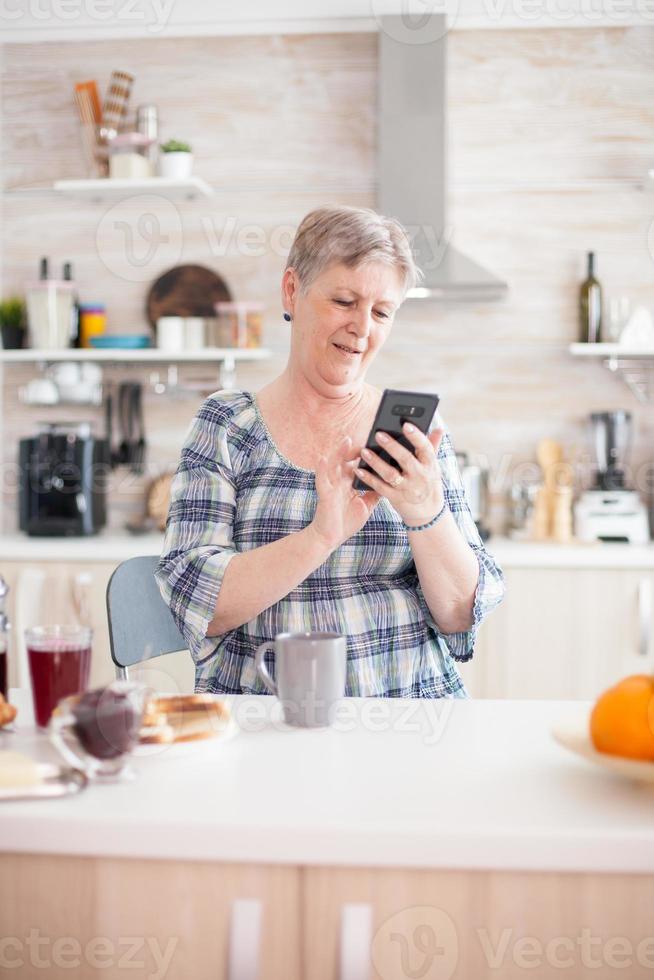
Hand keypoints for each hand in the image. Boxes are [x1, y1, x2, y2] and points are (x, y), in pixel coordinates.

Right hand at [311, 435, 380, 550]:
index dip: (366, 455)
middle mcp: (340, 482)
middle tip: (367, 438)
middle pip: (347, 462)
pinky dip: (321, 469)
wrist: (330, 538)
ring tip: (346, 440)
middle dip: (355, 449)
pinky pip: (321, 480)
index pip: (358, 466)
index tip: (378, 444)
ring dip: (339, 453)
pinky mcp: (324, 495)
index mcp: (349, 484)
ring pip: (334, 466)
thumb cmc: (345, 522)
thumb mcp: (366, 506)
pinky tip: (322, 458)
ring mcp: (331, 487)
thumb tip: (390, 482)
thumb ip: (374, 493)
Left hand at [353, 424, 444, 525]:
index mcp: (430, 464)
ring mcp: (408, 488)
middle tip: (379, 434)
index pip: (425, 447)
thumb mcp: (433, 466)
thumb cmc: (428, 482)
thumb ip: (433, 446)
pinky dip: (369, 479)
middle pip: (406, 459)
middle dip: (392, 446)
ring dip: (376, 462)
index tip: (406, 425)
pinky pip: (380, 487)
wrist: (428, 513)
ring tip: (364, 451)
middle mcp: (420, 476)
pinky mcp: (396, 498)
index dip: (416, 436)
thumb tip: (438, 428)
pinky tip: (358, 470)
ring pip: (390, 474)